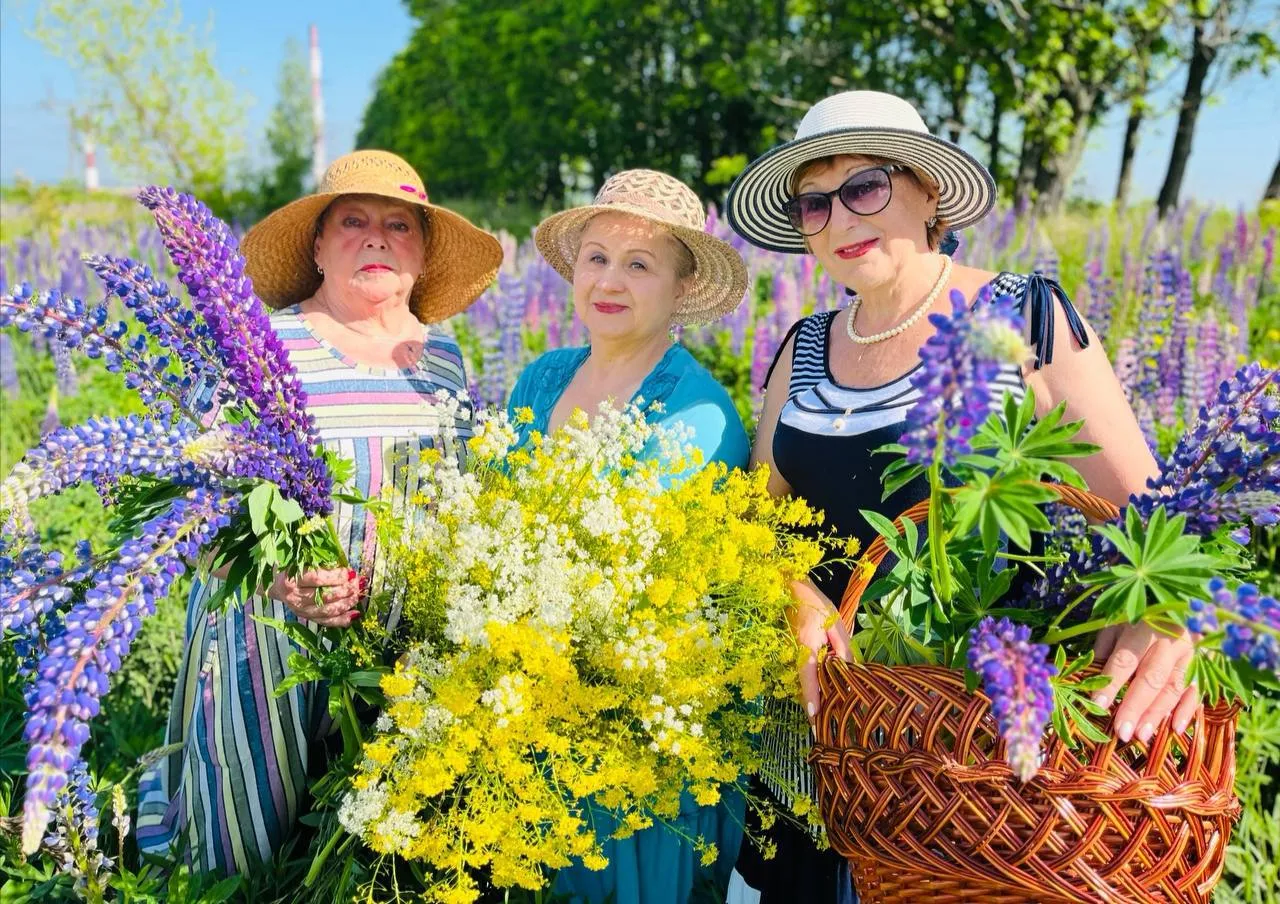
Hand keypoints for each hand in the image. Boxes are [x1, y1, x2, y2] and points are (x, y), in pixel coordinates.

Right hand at [267, 567, 361, 627]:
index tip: (350, 572)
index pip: (317, 579)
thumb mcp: (304, 561)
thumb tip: (347, 570)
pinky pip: (327, 622)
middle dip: (346, 590)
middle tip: (358, 583)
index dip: (336, 577)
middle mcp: (294, 598)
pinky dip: (343, 619)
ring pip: (328, 611)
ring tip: (358, 595)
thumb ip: (323, 564)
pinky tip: (355, 613)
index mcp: (291, 580)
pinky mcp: (307, 619)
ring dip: (347, 603)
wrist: (276, 584)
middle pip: (324, 596)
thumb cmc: (293, 568)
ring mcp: (301, 611)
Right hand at [788, 581, 852, 727]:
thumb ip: (843, 648)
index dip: (812, 700)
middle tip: (826, 729)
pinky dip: (813, 687)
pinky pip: (804, 675)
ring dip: (814, 699)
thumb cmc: (816, 604)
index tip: (814, 721)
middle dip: (814, 708)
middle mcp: (795, 655)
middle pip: (804, 687)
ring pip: (803, 683)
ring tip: (828, 718)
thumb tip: (852, 671)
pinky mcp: (793, 654)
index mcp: (806, 647)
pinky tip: (825, 695)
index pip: (808, 678)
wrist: (791, 588)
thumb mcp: (836, 623)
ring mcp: (792, 655)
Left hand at [1092, 621, 1200, 742]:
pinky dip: (1187, 711)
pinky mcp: (1202, 666)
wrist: (1177, 603)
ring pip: (1174, 688)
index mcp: (1142, 628)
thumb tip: (1091, 681)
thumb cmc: (1135, 616)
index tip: (1097, 705)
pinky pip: (1196, 691)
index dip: (1111, 683)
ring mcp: (1189, 655)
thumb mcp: (1115, 624)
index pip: (1124, 660)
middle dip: (1135, 707)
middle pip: (1151, 678)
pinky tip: (1174, 728)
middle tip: (1122, 732)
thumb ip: (1104, 650)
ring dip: (1158, 714)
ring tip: (1141, 736)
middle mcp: (1169, 642)